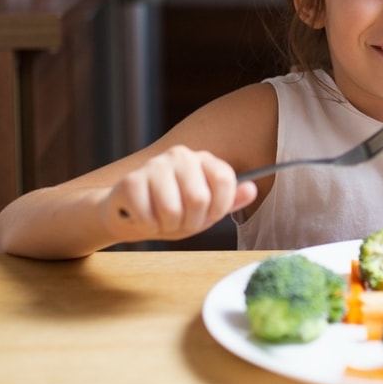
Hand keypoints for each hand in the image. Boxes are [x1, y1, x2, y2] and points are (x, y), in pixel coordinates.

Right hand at [98, 145, 256, 242]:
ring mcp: (155, 165)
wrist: (130, 215)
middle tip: (180, 221)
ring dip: (167, 226)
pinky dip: (147, 226)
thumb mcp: (206, 210)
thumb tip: (252, 189)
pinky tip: (143, 217)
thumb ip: (230, 201)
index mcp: (203, 160)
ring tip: (161, 219)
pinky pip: (148, 216)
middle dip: (191, 222)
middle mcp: (181, 156)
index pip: (224, 180)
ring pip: (172, 210)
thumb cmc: (172, 212)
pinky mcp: (131, 181)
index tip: (208, 216)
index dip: (219, 207)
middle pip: (199, 199)